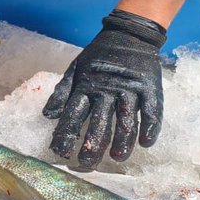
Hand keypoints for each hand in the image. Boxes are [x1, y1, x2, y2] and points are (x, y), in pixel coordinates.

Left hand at [42, 9, 166, 168]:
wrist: (129, 34)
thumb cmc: (99, 56)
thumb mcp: (75, 70)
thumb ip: (62, 92)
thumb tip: (48, 115)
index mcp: (86, 87)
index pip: (73, 115)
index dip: (65, 134)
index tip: (59, 152)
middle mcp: (107, 90)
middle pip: (99, 122)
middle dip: (92, 145)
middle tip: (87, 164)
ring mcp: (130, 89)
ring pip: (126, 119)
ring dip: (122, 140)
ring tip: (117, 157)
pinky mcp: (150, 87)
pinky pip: (152, 110)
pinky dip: (150, 127)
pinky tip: (146, 143)